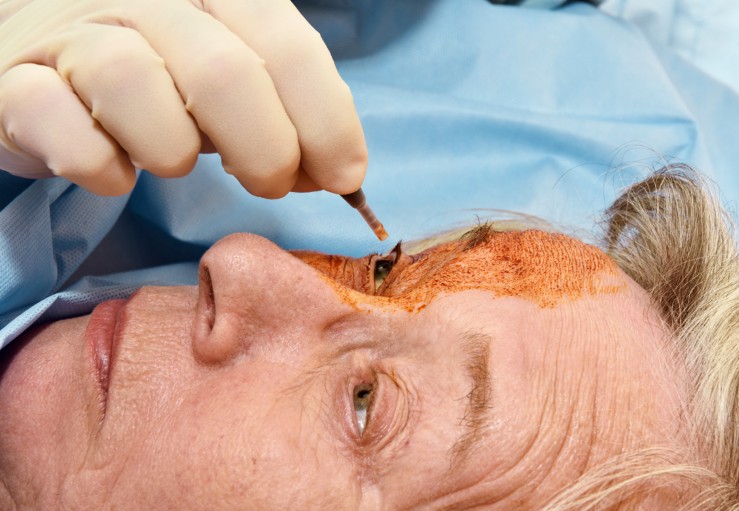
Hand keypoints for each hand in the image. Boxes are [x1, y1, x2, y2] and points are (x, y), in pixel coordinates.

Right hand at [0, 0, 366, 196]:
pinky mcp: (17, 84)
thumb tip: (336, 170)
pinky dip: (100, 165)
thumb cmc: (159, 72)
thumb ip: (285, 110)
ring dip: (173, 149)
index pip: (287, 44)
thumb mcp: (232, 75)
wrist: (44, 58)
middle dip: (266, 149)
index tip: (344, 176)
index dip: (326, 119)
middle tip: (270, 182)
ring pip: (134, 84)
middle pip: (224, 72)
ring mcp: (72, 35)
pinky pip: (62, 128)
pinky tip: (115, 172)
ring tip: (174, 162)